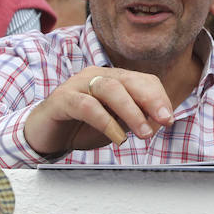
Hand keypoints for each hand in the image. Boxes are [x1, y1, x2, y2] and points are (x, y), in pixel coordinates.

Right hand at [22, 68, 174, 156]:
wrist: (44, 135)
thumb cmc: (82, 127)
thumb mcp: (115, 124)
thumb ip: (135, 119)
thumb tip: (161, 121)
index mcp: (113, 79)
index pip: (144, 80)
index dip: (159, 98)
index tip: (169, 118)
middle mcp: (96, 76)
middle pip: (130, 80)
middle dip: (151, 100)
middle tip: (164, 121)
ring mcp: (77, 84)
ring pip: (110, 89)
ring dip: (132, 111)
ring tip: (143, 133)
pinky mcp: (61, 99)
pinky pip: (87, 106)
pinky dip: (106, 122)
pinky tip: (117, 138)